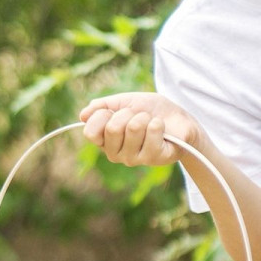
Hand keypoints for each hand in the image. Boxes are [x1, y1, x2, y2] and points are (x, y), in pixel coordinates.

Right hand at [78, 93, 203, 166]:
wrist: (178, 118)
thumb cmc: (150, 110)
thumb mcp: (124, 102)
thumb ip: (102, 107)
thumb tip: (82, 116)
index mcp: (105, 140)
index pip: (90, 132)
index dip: (103, 115)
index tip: (114, 111)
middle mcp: (116, 154)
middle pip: (112, 128)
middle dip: (129, 113)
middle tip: (139, 116)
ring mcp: (134, 159)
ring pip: (133, 128)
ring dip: (145, 118)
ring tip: (151, 122)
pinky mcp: (153, 159)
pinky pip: (152, 133)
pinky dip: (158, 124)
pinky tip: (161, 129)